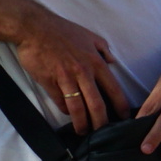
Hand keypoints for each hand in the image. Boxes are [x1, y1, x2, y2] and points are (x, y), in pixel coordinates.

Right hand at [11, 8, 129, 134]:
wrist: (34, 28)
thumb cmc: (63, 30)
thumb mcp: (90, 36)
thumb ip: (104, 49)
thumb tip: (113, 61)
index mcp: (96, 62)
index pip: (114, 89)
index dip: (121, 106)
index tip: (125, 117)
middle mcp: (84, 73)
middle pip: (97, 104)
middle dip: (102, 122)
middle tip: (104, 132)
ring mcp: (66, 79)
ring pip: (78, 108)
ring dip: (82, 123)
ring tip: (85, 132)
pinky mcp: (49, 82)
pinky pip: (60, 102)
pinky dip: (66, 111)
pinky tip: (69, 115)